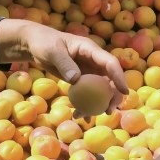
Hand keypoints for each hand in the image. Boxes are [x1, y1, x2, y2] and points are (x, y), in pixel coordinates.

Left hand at [0, 19, 128, 111]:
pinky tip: (79, 115)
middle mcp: (94, 60)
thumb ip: (64, 63)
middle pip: (110, 78)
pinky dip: (85, 104)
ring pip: (101, 88)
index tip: (123, 92)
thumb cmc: (44, 42)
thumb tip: (76, 80)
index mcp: (90, 49)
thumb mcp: (52, 51)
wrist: (35, 44)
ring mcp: (88, 70)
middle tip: (109, 110)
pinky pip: (88, 93)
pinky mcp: (81, 79)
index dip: (119, 77)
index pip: (110, 62)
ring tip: (90, 116)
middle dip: (113, 95)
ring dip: (99, 103)